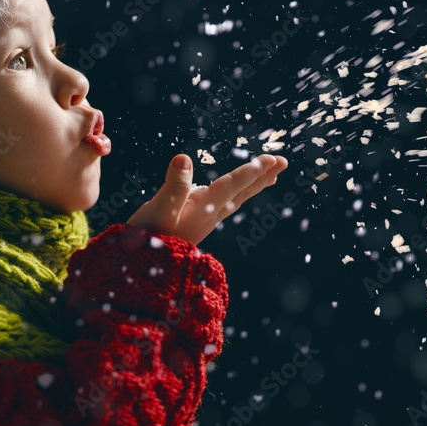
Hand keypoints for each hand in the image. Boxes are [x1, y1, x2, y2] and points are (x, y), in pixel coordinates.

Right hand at [127, 153, 288, 245]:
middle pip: (242, 192)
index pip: (231, 185)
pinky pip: (226, 202)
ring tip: (271, 175)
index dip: (250, 171)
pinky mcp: (198, 221)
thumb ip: (172, 186)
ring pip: (237, 198)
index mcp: (203, 209)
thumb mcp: (157, 211)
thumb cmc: (148, 237)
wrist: (143, 266)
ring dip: (254, 184)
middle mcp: (209, 214)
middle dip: (262, 175)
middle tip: (283, 161)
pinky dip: (237, 192)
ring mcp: (205, 219)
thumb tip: (183, 158)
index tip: (270, 159)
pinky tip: (236, 191)